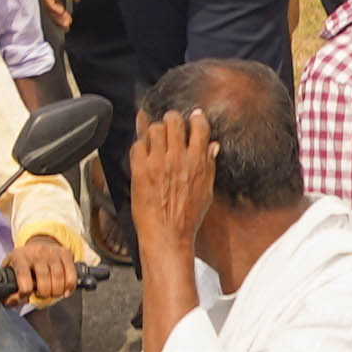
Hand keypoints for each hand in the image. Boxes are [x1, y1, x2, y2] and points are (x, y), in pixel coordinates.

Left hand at [6, 223, 80, 307]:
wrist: (38, 243)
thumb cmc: (24, 262)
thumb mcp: (10, 271)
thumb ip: (9, 289)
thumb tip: (12, 302)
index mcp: (20, 256)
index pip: (23, 274)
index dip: (25, 290)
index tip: (26, 295)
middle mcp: (36, 252)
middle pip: (44, 277)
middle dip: (43, 293)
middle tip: (41, 295)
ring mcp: (52, 252)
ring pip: (58, 276)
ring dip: (56, 291)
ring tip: (52, 293)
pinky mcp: (65, 253)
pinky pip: (71, 274)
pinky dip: (70, 286)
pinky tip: (65, 291)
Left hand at [127, 105, 214, 265]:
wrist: (167, 234)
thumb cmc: (187, 217)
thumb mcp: (206, 190)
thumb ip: (209, 164)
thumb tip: (213, 146)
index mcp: (198, 161)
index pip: (199, 126)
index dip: (196, 118)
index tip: (193, 117)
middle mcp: (178, 158)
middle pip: (174, 121)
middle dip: (172, 119)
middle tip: (170, 124)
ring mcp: (157, 162)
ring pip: (155, 129)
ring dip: (155, 130)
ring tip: (155, 137)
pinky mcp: (140, 169)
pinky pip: (138, 144)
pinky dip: (140, 144)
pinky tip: (143, 151)